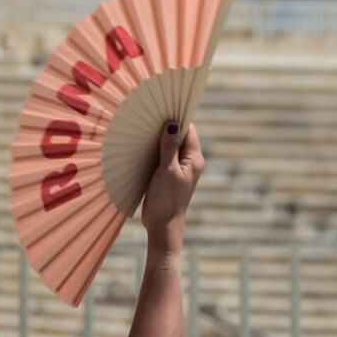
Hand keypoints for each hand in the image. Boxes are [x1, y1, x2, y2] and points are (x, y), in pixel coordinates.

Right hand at [140, 122, 204, 253]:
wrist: (163, 227)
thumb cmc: (167, 201)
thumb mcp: (166, 171)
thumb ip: (169, 147)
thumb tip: (172, 124)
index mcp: (194, 159)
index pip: (189, 129)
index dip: (177, 118)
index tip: (163, 108)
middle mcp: (189, 162)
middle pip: (179, 136)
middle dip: (166, 127)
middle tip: (149, 118)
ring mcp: (178, 169)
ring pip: (169, 146)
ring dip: (158, 140)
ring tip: (144, 131)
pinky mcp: (167, 176)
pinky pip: (162, 157)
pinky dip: (153, 151)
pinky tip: (142, 148)